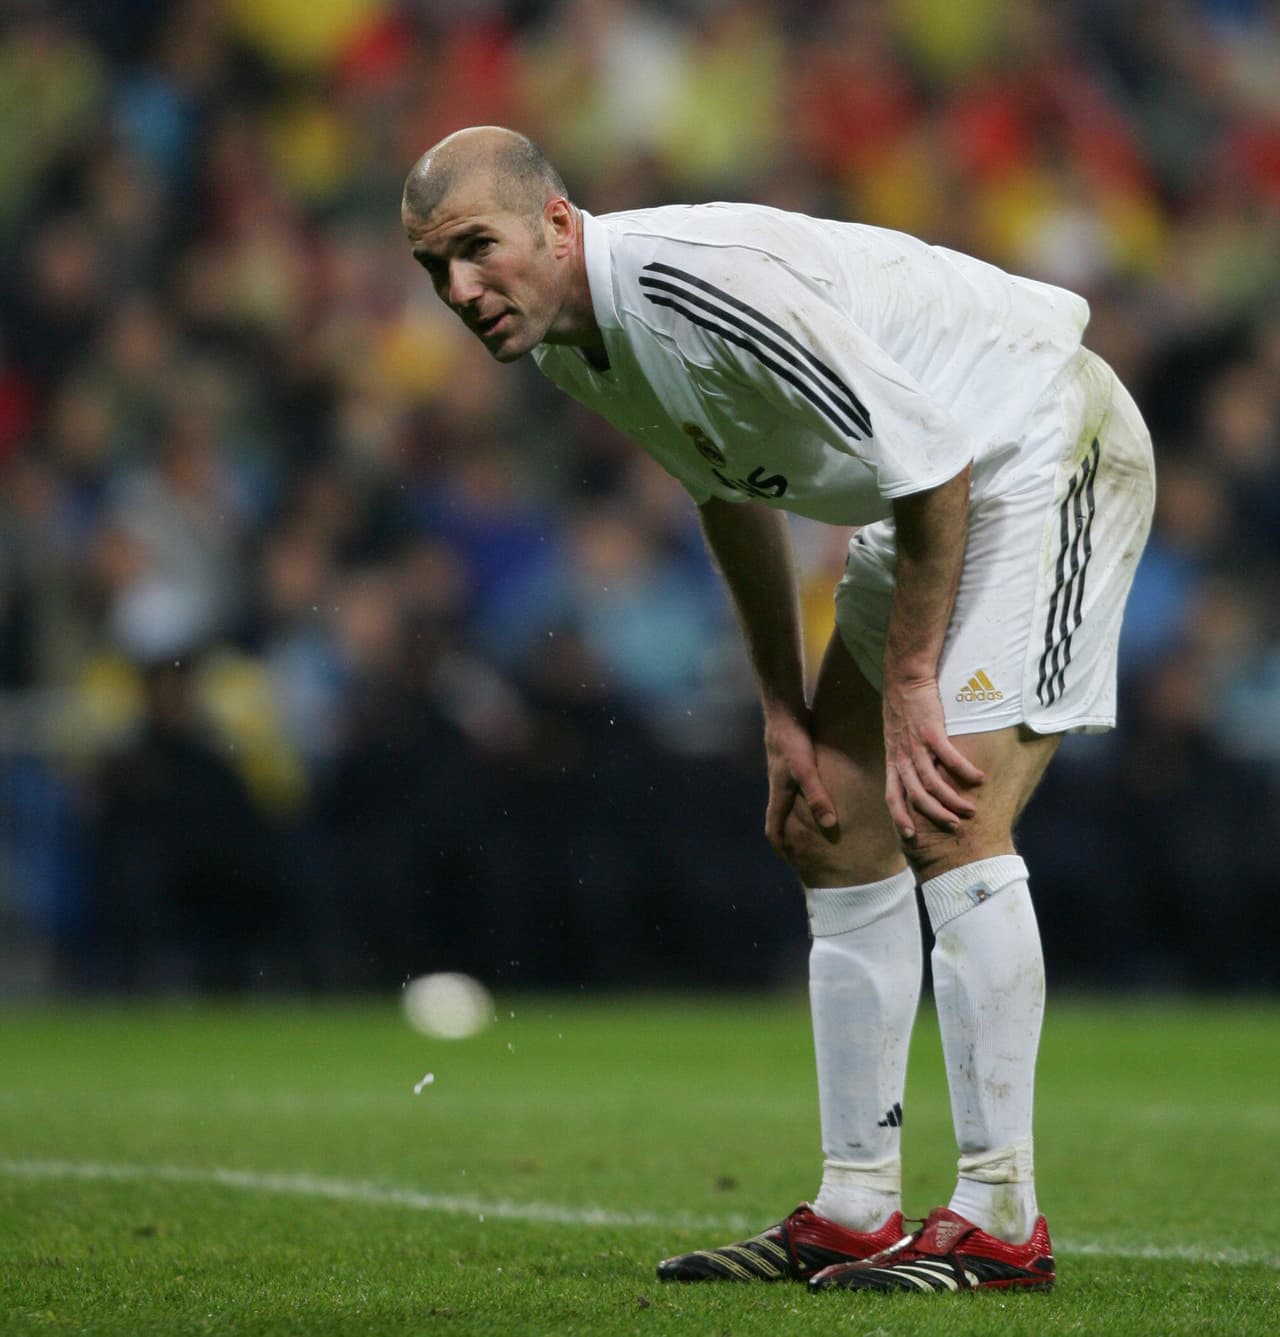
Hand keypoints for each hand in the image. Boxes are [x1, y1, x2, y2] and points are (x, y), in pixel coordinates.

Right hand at [763, 706, 838, 852]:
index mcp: (779, 793)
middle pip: (781, 817)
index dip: (779, 845)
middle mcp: (779, 786)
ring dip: (800, 815)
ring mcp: (785, 773)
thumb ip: (817, 796)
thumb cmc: (792, 741)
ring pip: (790, 801)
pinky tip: (823, 793)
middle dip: (791, 835)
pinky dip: (808, 796)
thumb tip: (829, 825)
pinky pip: (800, 786)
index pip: (773, 827)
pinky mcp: (793, 760)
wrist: (784, 710)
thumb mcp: (806, 770)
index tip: (788, 860)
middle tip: (806, 849)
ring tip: (818, 826)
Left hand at [883, 677, 984, 840]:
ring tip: (970, 811)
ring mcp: (915, 745)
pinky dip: (964, 771)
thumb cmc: (905, 707)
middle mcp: (901, 756)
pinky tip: (979, 779)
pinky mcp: (931, 731)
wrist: (905, 677)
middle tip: (952, 827)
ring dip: (951, 799)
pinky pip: (949, 758)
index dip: (899, 817)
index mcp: (893, 760)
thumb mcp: (897, 737)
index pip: (892, 795)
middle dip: (934, 815)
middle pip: (915, 796)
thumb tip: (920, 777)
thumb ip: (906, 758)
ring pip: (931, 782)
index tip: (910, 837)